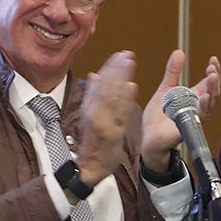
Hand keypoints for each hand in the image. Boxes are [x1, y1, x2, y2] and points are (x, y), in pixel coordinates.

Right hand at [74, 51, 139, 186]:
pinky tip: (131, 87)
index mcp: (90, 107)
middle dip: (116, 69)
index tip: (118, 54)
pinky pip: (119, 113)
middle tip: (126, 54)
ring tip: (129, 63)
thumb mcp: (88, 116)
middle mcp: (94, 113)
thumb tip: (95, 75)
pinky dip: (124, 99)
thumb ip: (93, 95)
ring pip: (112, 96)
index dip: (110, 68)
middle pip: (106, 86)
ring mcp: (103, 122)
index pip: (100, 83)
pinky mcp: (112, 133)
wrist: (90, 166)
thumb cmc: (92, 141)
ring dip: (121, 78)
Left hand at [140, 50, 220, 158]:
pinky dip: (202, 107)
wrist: (148, 138)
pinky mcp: (187, 128)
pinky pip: (198, 117)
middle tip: (213, 67)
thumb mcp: (165, 90)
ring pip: (209, 104)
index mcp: (192, 97)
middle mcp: (196, 107)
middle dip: (215, 79)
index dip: (213, 71)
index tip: (213, 59)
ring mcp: (194, 118)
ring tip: (212, 77)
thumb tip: (179, 52)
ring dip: (212, 90)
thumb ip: (172, 72)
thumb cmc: (158, 118)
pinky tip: (205, 97)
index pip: (208, 83)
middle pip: (213, 92)